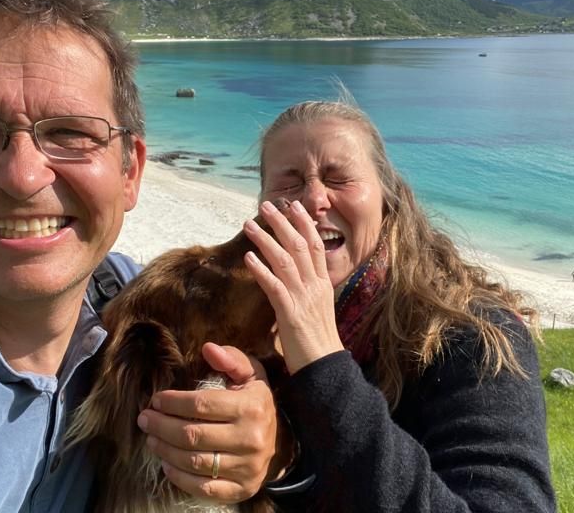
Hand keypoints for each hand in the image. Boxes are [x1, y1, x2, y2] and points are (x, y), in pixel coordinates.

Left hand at [137, 344, 277, 502]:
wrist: (279, 441)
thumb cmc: (254, 401)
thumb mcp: (250, 374)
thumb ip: (231, 358)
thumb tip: (208, 348)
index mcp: (251, 407)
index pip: (201, 405)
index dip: (173, 402)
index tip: (155, 400)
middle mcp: (251, 439)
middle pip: (193, 435)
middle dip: (161, 426)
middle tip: (144, 419)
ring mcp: (247, 467)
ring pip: (194, 462)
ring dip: (165, 450)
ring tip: (151, 439)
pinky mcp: (242, 489)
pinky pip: (204, 488)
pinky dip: (179, 478)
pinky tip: (166, 464)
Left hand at [243, 199, 342, 373]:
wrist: (325, 369)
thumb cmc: (318, 344)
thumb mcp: (318, 310)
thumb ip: (307, 291)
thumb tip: (293, 277)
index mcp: (323, 284)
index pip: (315, 245)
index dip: (304, 223)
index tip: (293, 206)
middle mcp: (315, 286)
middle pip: (300, 245)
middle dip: (283, 222)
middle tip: (267, 205)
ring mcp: (304, 299)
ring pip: (285, 260)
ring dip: (266, 239)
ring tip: (250, 224)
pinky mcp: (290, 314)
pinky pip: (274, 286)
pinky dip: (261, 270)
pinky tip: (248, 258)